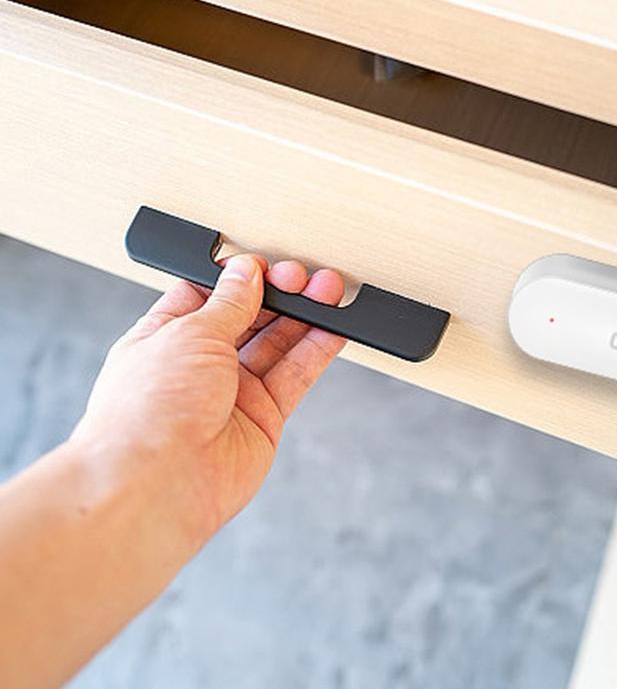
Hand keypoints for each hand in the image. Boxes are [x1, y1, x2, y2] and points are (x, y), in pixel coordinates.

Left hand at [72, 254, 344, 541]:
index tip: (264, 265)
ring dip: (304, 318)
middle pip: (248, 319)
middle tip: (304, 278)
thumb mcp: (189, 334)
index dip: (238, 279)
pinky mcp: (263, 419)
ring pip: (277, 345)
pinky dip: (316, 352)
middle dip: (277, 295)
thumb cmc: (148, 412)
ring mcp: (232, 394)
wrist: (158, 485)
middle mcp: (199, 367)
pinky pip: (295, 377)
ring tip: (329, 293)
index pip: (207, 297)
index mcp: (166, 338)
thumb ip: (228, 303)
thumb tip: (246, 273)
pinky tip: (334, 330)